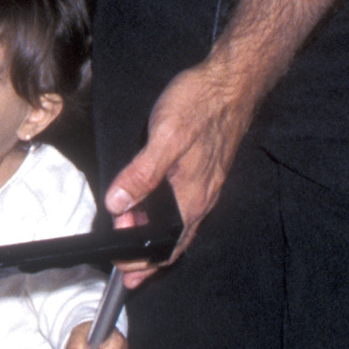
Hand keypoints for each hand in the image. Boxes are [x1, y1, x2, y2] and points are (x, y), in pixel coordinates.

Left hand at [104, 52, 257, 278]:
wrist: (230, 83)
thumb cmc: (200, 105)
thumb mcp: (165, 138)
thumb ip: (141, 174)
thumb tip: (118, 204)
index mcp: (192, 199)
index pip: (167, 247)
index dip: (143, 261)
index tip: (121, 265)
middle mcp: (202, 199)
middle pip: (173, 242)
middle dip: (146, 255)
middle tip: (121, 258)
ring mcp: (205, 187)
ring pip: (178, 225)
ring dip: (153, 235)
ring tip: (129, 235)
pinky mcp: (203, 174)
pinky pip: (183, 208)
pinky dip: (164, 218)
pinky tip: (151, 209)